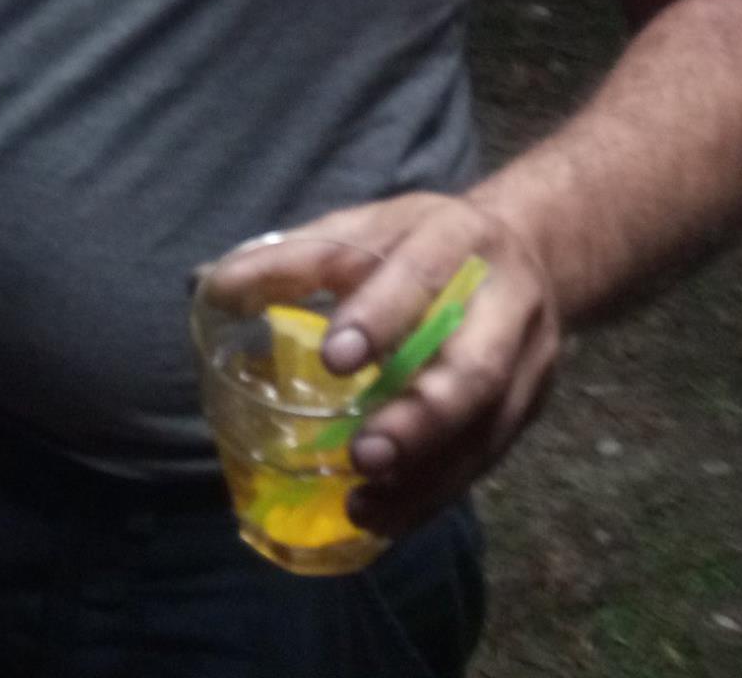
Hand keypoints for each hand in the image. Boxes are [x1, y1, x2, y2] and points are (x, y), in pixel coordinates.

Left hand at [203, 192, 559, 539]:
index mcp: (456, 237)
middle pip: (474, 368)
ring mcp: (529, 363)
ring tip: (364, 506)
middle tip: (362, 455)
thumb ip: (293, 257)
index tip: (335, 359)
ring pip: (486, 430)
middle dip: (419, 418)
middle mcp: (505, 303)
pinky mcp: (529, 411)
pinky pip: (485, 462)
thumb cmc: (421, 240)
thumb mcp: (365, 226)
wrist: (533, 251)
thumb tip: (207, 286)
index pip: (421, 274)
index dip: (380, 316)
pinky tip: (385, 516)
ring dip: (425, 475)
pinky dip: (434, 494)